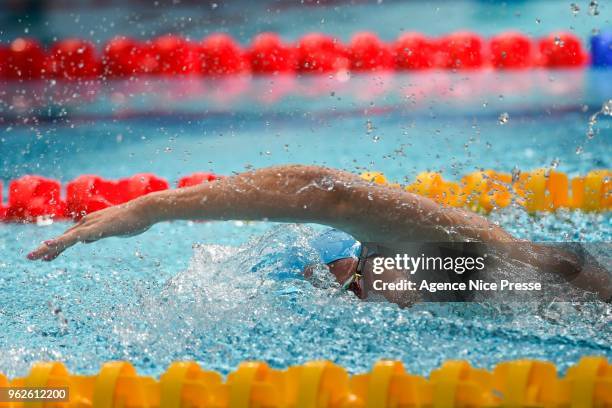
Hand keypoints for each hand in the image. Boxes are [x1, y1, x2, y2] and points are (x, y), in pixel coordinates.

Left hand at [27, 199, 153, 260]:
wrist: (145, 209)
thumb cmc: (134, 219)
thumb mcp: (113, 230)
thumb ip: (97, 234)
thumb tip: (84, 241)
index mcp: (91, 223)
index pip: (69, 237)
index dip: (57, 246)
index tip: (46, 257)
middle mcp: (87, 222)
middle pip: (63, 238)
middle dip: (46, 249)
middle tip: (31, 259)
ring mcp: (91, 225)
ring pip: (65, 238)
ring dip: (48, 248)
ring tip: (33, 257)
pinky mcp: (96, 228)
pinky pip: (75, 237)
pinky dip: (61, 241)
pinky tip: (49, 244)